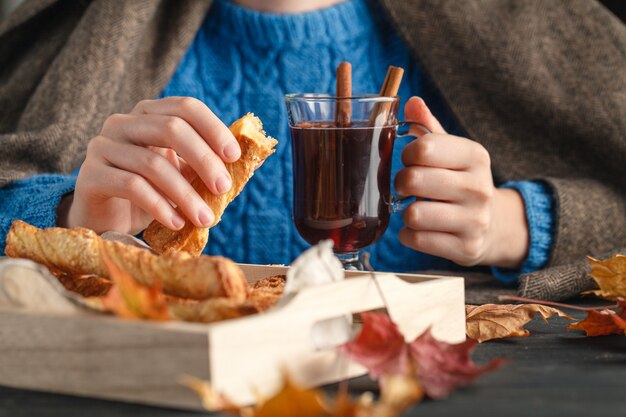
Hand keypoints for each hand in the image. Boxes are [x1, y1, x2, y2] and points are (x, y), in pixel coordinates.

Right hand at [58, 97, 240, 234]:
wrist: (106, 220)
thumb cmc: (150, 193)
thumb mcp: (180, 174)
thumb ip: (203, 165)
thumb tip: (242, 166)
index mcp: (149, 114)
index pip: (185, 107)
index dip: (213, 128)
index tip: (234, 156)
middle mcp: (123, 123)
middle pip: (171, 128)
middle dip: (203, 159)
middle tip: (223, 187)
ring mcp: (102, 146)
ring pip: (152, 164)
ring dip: (185, 194)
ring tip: (204, 218)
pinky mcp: (90, 176)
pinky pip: (132, 186)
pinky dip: (160, 206)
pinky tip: (177, 223)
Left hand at [394, 97, 528, 267]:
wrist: (493, 225)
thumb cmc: (461, 181)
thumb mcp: (452, 151)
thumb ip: (428, 127)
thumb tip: (411, 102)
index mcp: (475, 156)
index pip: (423, 148)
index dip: (407, 154)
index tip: (411, 160)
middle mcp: (479, 188)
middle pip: (412, 181)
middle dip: (401, 183)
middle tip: (407, 187)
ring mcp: (474, 221)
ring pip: (413, 214)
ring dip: (405, 212)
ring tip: (416, 208)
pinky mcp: (465, 248)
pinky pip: (417, 240)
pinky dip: (409, 235)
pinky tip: (420, 229)